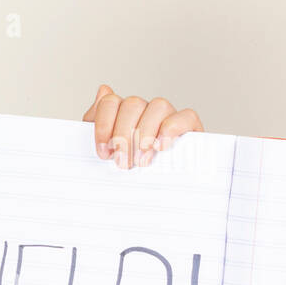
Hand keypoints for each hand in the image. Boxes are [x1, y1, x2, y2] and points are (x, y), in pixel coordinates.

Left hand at [82, 84, 203, 168]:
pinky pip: (186, 116)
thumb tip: (103, 90)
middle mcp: (146, 110)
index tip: (104, 151)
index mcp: (122, 114)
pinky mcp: (189, 128)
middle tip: (122, 162)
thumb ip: (96, 122)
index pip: (110, 102)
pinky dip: (171, 129)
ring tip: (141, 159)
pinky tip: (160, 147)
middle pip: (132, 104)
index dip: (103, 126)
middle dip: (124, 135)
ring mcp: (168, 117)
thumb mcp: (105, 149)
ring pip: (158, 106)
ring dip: (146, 133)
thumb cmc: (127, 169)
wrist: (155, 194)